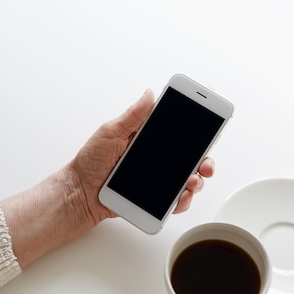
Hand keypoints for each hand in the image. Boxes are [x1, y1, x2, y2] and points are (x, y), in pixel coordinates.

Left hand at [66, 89, 215, 224]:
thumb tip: (149, 93)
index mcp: (150, 137)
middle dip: (206, 158)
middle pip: (193, 156)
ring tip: (192, 181)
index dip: (200, 123)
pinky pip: (176, 201)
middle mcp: (159, 157)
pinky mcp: (155, 198)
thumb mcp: (110, 132)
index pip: (180, 128)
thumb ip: (133, 115)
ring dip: (197, 180)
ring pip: (190, 179)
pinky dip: (183, 200)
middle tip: (206, 163)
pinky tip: (182, 196)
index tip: (213, 117)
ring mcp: (159, 178)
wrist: (80, 192)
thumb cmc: (90, 162)